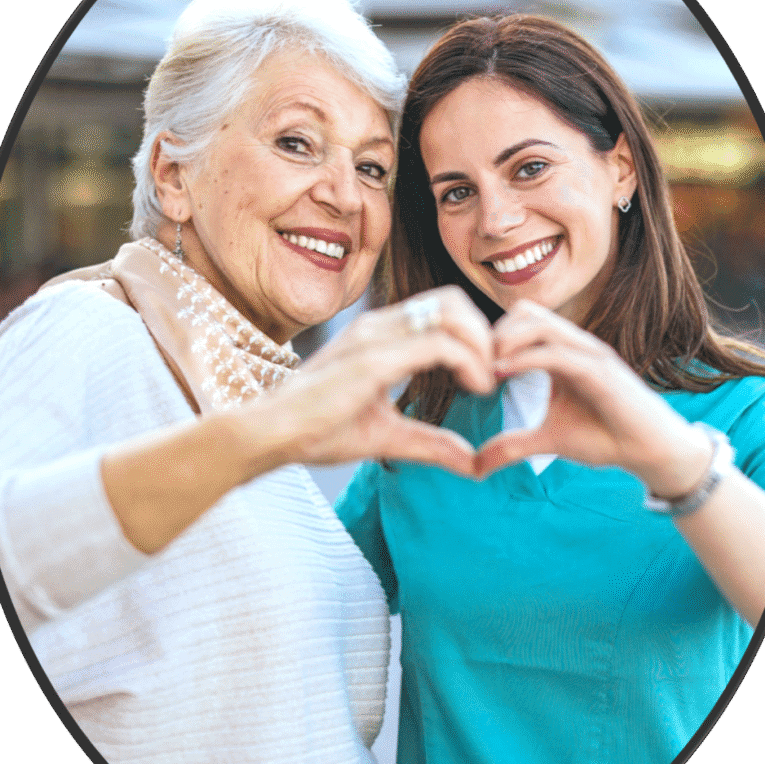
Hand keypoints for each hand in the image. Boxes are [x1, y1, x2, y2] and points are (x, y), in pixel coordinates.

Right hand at [264, 286, 495, 476]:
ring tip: (486, 382)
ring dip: (481, 344)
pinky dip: (469, 362)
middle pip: (452, 300)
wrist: (272, 434)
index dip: (473, 336)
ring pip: (451, 313)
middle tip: (492, 374)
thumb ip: (430, 443)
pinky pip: (438, 343)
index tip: (484, 376)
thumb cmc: (317, 430)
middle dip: (483, 333)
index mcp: (379, 335)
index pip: (441, 310)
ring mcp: (376, 337)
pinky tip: (476, 389)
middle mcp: (379, 326)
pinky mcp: (374, 358)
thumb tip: (472, 463)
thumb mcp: (387, 435)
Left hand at [475, 300, 712, 493]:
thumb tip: (477, 466)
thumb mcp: (548, 440)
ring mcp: (588, 354)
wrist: (650, 451)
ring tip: (485, 370)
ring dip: (504, 341)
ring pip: (538, 323)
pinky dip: (524, 359)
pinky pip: (556, 353)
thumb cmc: (604, 437)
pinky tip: (501, 375)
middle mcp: (575, 345)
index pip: (520, 321)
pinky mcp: (600, 371)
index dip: (490, 338)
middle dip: (492, 333)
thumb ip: (512, 445)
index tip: (470, 367)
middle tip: (474, 367)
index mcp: (561, 352)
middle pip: (524, 312)